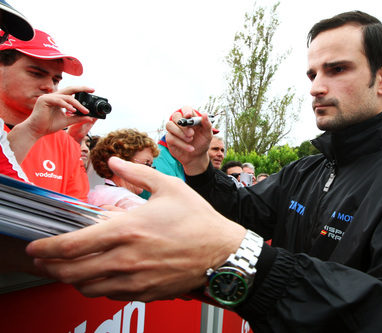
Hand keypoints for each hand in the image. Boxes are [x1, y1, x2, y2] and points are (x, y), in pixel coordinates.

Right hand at [8, 86, 94, 162]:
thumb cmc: (49, 125)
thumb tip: (89, 117)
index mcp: (58, 99)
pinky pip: (59, 100)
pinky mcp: (44, 100)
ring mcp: (48, 97)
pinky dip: (67, 105)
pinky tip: (73, 110)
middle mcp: (53, 96)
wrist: (36, 131)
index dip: (81, 90)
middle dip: (82, 88)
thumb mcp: (67, 121)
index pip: (71, 92)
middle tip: (92, 89)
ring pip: (67, 97)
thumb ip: (77, 118)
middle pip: (70, 89)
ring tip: (85, 111)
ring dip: (77, 104)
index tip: (92, 90)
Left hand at [26, 156, 245, 301]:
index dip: (46, 249)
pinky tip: (101, 276)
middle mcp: (126, 259)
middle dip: (51, 269)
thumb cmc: (198, 220)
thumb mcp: (169, 187)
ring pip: (87, 288)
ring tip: (71, 269)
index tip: (35, 248)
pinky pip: (109, 295)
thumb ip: (138, 173)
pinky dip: (97, 287)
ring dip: (73, 279)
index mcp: (127, 230)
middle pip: (71, 273)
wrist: (222, 252)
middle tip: (45, 262)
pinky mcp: (145, 293)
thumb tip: (117, 163)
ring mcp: (134, 280)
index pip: (72, 246)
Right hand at [165, 106, 212, 174]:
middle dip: (183, 125)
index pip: (185, 109)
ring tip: (190, 140)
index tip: (188, 116)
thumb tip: (204, 114)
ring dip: (180, 133)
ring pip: (169, 125)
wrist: (197, 156)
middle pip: (175, 116)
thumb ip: (207, 124)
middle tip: (192, 134)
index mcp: (190, 119)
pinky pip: (171, 138)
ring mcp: (174, 130)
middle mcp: (181, 123)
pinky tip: (190, 148)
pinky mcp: (170, 139)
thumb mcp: (208, 134)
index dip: (185, 111)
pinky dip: (181, 144)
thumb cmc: (202, 143)